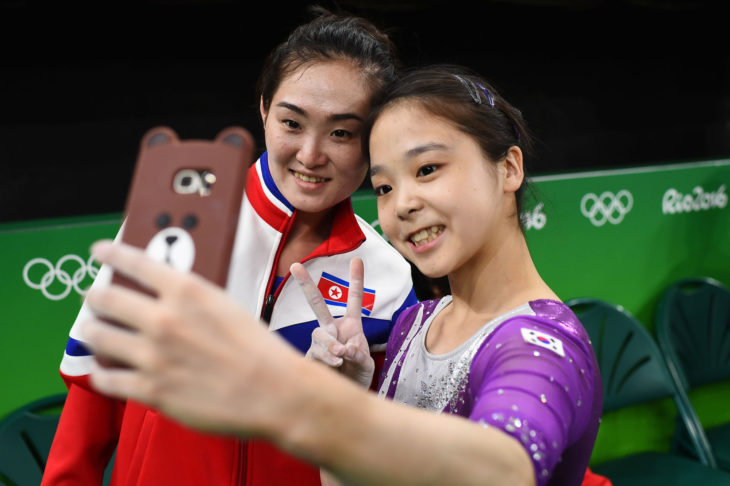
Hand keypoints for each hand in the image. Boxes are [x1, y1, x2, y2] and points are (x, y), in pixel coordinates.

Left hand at [81, 240, 301, 436]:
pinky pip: (106, 379)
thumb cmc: (258, 348)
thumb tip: (166, 295)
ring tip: (90, 332)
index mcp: (187, 292)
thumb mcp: (226, 305)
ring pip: (98, 336)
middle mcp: (163, 319)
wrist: (273, 391)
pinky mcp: (151, 390)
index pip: (136, 262)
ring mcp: (153, 356)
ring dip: (90, 331)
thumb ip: (191, 299)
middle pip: (105, 298)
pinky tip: (103, 369)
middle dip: (95, 297)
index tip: (99, 251)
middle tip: (94, 299)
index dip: (111, 253)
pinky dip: (101, 372)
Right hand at [290, 259, 373, 387]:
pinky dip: (326, 358)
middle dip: (306, 285)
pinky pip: (315, 352)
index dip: (356, 280)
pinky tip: (335, 365)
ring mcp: (320, 342)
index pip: (354, 300)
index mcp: (350, 325)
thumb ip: (359, 354)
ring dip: (329, 343)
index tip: (357, 259)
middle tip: (295, 265)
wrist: (346, 395)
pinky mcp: (311, 356)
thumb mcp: (366, 364)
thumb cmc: (358, 375)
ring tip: (340, 357)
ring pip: (319, 334)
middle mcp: (332, 329)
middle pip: (317, 305)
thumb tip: (344, 348)